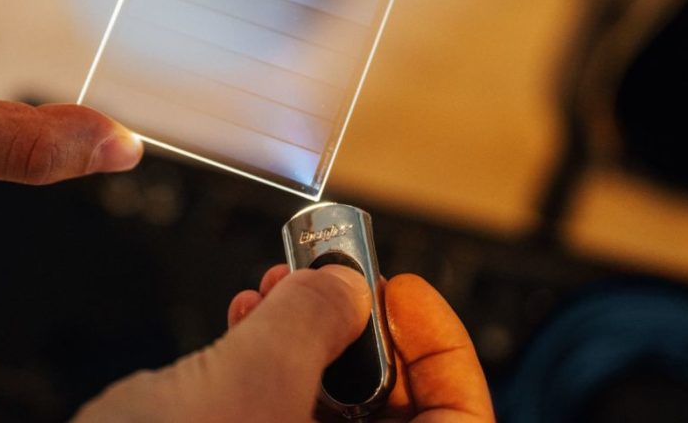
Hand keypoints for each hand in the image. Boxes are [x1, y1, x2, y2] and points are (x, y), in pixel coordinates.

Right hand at [72, 266, 494, 421]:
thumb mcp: (250, 387)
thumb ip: (315, 320)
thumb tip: (347, 284)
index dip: (442, 353)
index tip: (403, 294)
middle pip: (392, 411)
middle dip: (360, 330)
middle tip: (333, 278)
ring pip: (330, 411)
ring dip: (308, 337)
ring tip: (275, 289)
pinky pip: (282, 416)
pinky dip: (270, 363)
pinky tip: (245, 322)